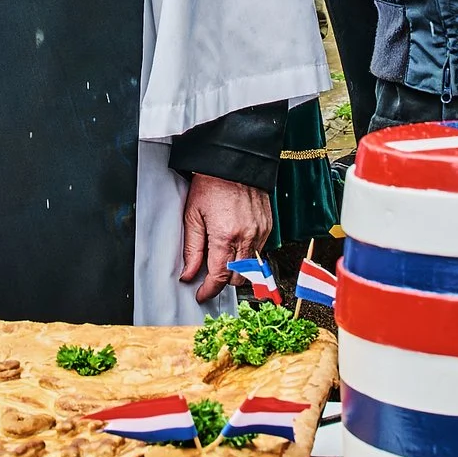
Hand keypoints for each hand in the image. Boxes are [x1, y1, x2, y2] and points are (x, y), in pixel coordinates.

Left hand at [179, 173, 273, 303]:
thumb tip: (189, 274)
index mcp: (225, 236)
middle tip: (210, 274)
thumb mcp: (193, 216)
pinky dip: (247, 254)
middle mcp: (247, 237)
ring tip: (223, 256)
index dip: (209, 290)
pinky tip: (235, 242)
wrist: (234, 162)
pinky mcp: (268, 227)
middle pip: (238, 278)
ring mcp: (261, 232)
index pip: (219, 277)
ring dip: (236, 269)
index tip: (201, 294)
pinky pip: (259, 251)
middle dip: (223, 281)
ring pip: (251, 268)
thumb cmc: (211, 184)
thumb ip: (192, 249)